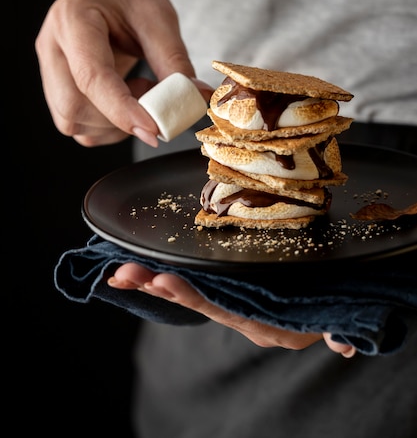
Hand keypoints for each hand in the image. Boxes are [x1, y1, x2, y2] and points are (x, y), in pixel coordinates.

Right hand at [25, 0, 211, 146]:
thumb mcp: (159, 16)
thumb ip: (173, 58)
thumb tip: (194, 99)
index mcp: (73, 18)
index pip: (91, 75)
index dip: (122, 108)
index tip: (155, 129)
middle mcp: (51, 46)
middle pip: (73, 107)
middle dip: (119, 118)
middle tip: (152, 93)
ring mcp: (49, 71)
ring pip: (73, 122)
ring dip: (115, 123)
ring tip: (140, 89)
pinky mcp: (56, 91)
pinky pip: (79, 127)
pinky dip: (109, 125)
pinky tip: (127, 99)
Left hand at [108, 263, 354, 355]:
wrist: (322, 306)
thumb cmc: (325, 303)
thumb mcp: (332, 318)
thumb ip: (336, 331)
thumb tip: (343, 344)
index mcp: (264, 323)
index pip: (222, 309)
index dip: (193, 296)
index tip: (163, 282)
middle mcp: (243, 319)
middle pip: (196, 301)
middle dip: (158, 287)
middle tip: (124, 273)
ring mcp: (233, 309)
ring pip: (189, 295)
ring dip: (153, 283)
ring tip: (121, 273)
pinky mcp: (226, 298)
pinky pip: (193, 292)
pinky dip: (165, 283)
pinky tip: (136, 278)